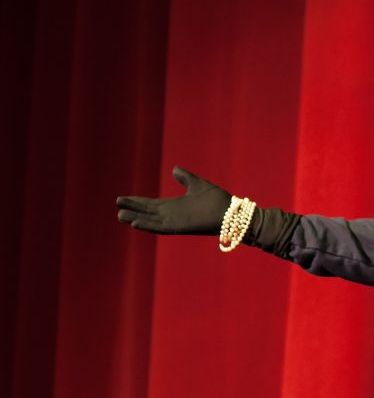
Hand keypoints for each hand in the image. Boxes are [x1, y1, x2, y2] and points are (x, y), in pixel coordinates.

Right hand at [116, 166, 230, 234]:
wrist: (232, 212)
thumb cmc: (217, 200)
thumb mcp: (197, 184)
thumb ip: (185, 177)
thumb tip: (174, 169)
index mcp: (175, 206)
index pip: (151, 204)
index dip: (137, 202)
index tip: (122, 199)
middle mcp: (172, 215)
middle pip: (147, 212)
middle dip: (133, 209)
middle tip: (117, 206)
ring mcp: (175, 222)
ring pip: (150, 221)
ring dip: (136, 219)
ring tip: (120, 215)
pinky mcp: (180, 227)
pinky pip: (160, 228)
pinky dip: (147, 226)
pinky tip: (135, 223)